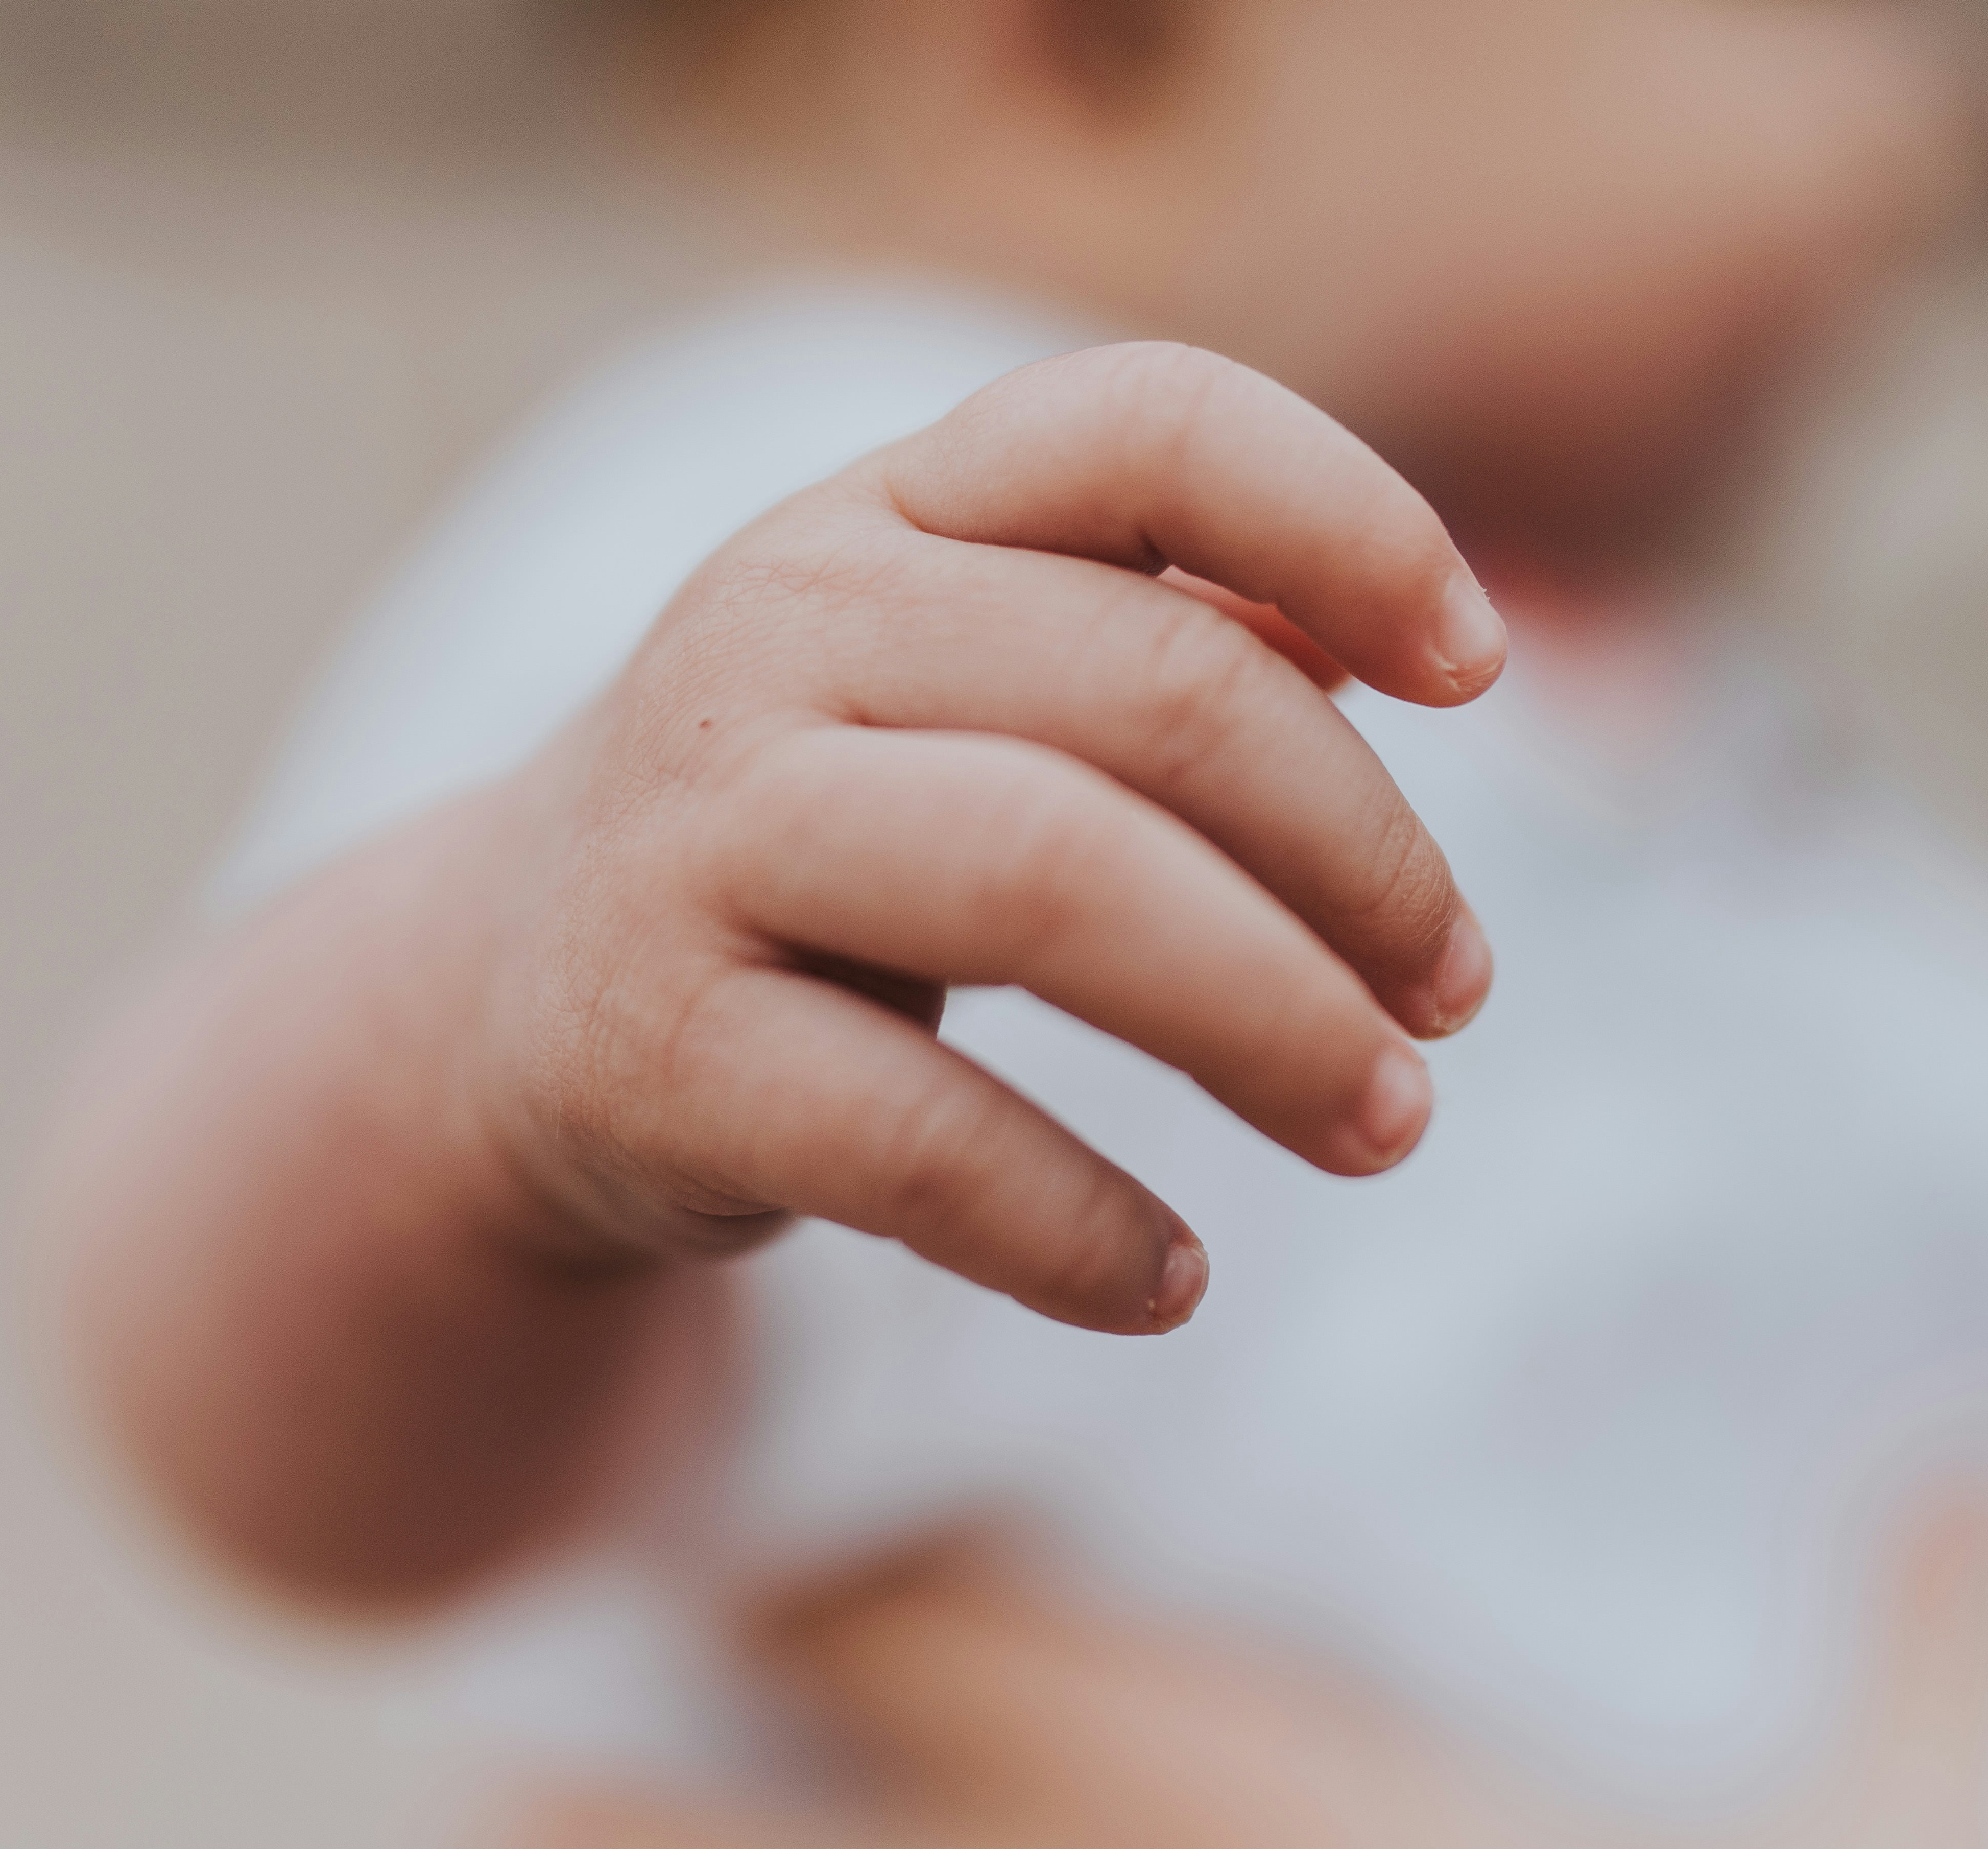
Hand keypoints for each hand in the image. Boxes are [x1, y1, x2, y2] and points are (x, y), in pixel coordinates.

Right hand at [456, 340, 1505, 1334]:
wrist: (507, 1001)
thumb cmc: (824, 828)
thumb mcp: (966, 685)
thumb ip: (1166, 639)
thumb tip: (1410, 653)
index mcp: (891, 508)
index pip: (1149, 426)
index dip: (1352, 524)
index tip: (1480, 675)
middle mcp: (779, 627)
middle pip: (1156, 693)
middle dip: (1362, 861)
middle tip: (1454, 998)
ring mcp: (700, 832)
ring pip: (1052, 882)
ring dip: (1268, 1021)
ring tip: (1384, 1124)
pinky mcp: (653, 1045)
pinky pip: (918, 1138)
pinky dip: (1079, 1226)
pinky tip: (1168, 1283)